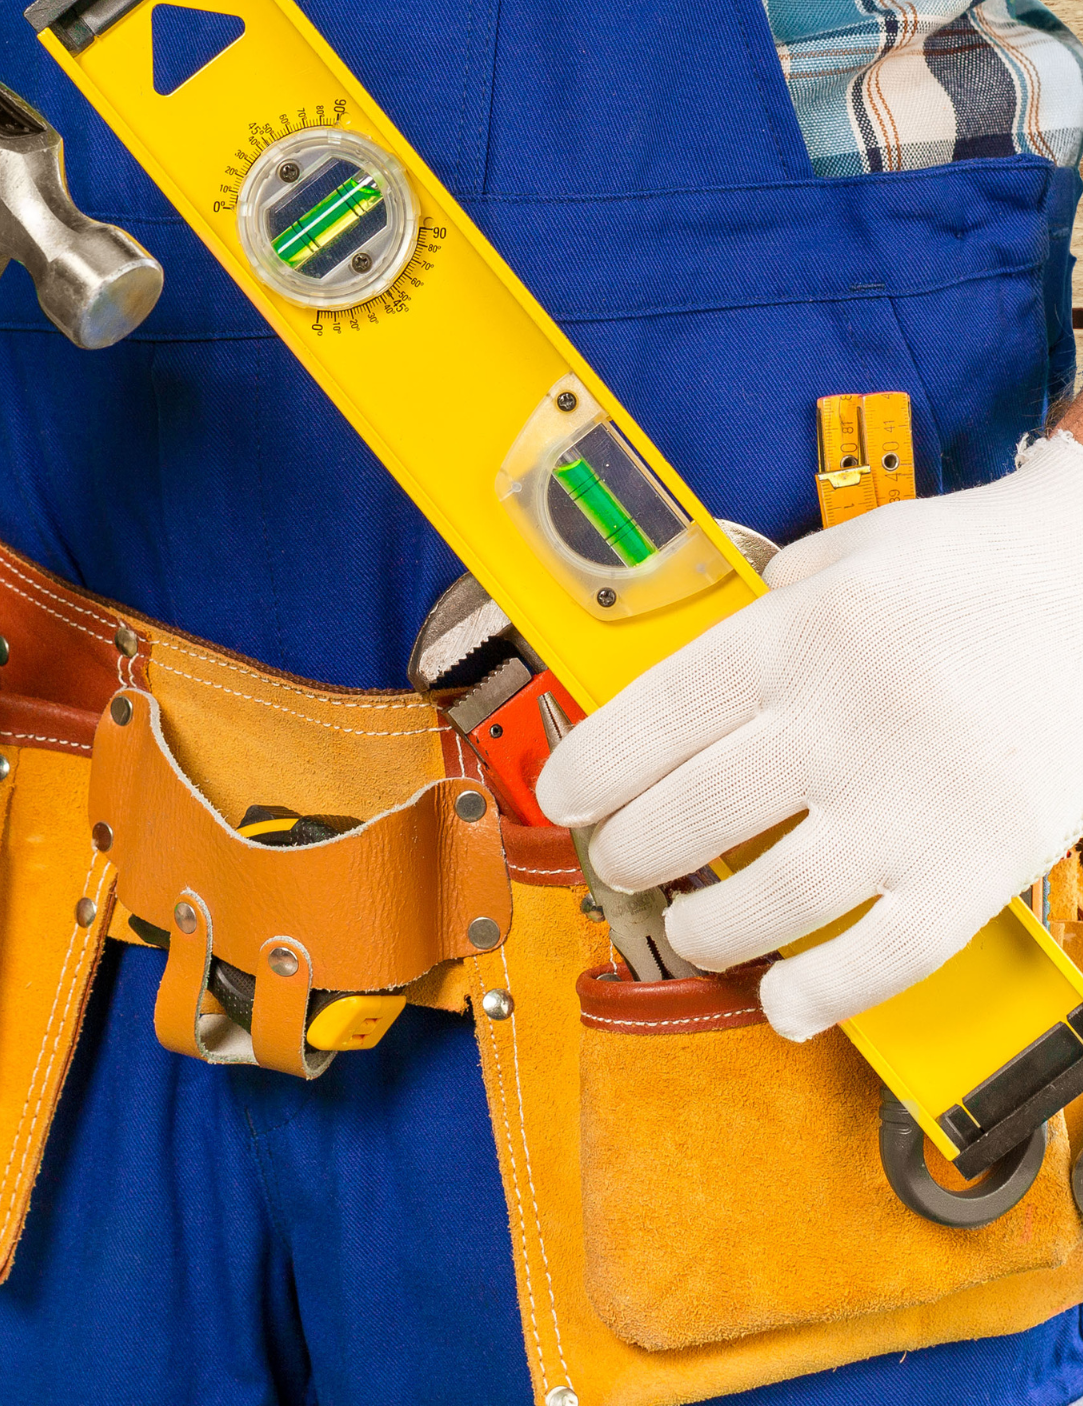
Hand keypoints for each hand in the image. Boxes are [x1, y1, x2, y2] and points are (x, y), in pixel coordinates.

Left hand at [535, 435, 1082, 1039]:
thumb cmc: (984, 566)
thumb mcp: (856, 549)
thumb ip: (771, 604)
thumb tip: (704, 670)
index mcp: (803, 634)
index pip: (659, 714)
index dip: (594, 767)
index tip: (565, 798)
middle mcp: (845, 721)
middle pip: (697, 813)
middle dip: (633, 851)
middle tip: (619, 859)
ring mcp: (914, 802)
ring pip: (774, 899)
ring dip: (710, 929)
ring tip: (692, 928)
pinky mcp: (983, 863)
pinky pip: (888, 953)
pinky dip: (824, 990)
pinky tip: (784, 1000)